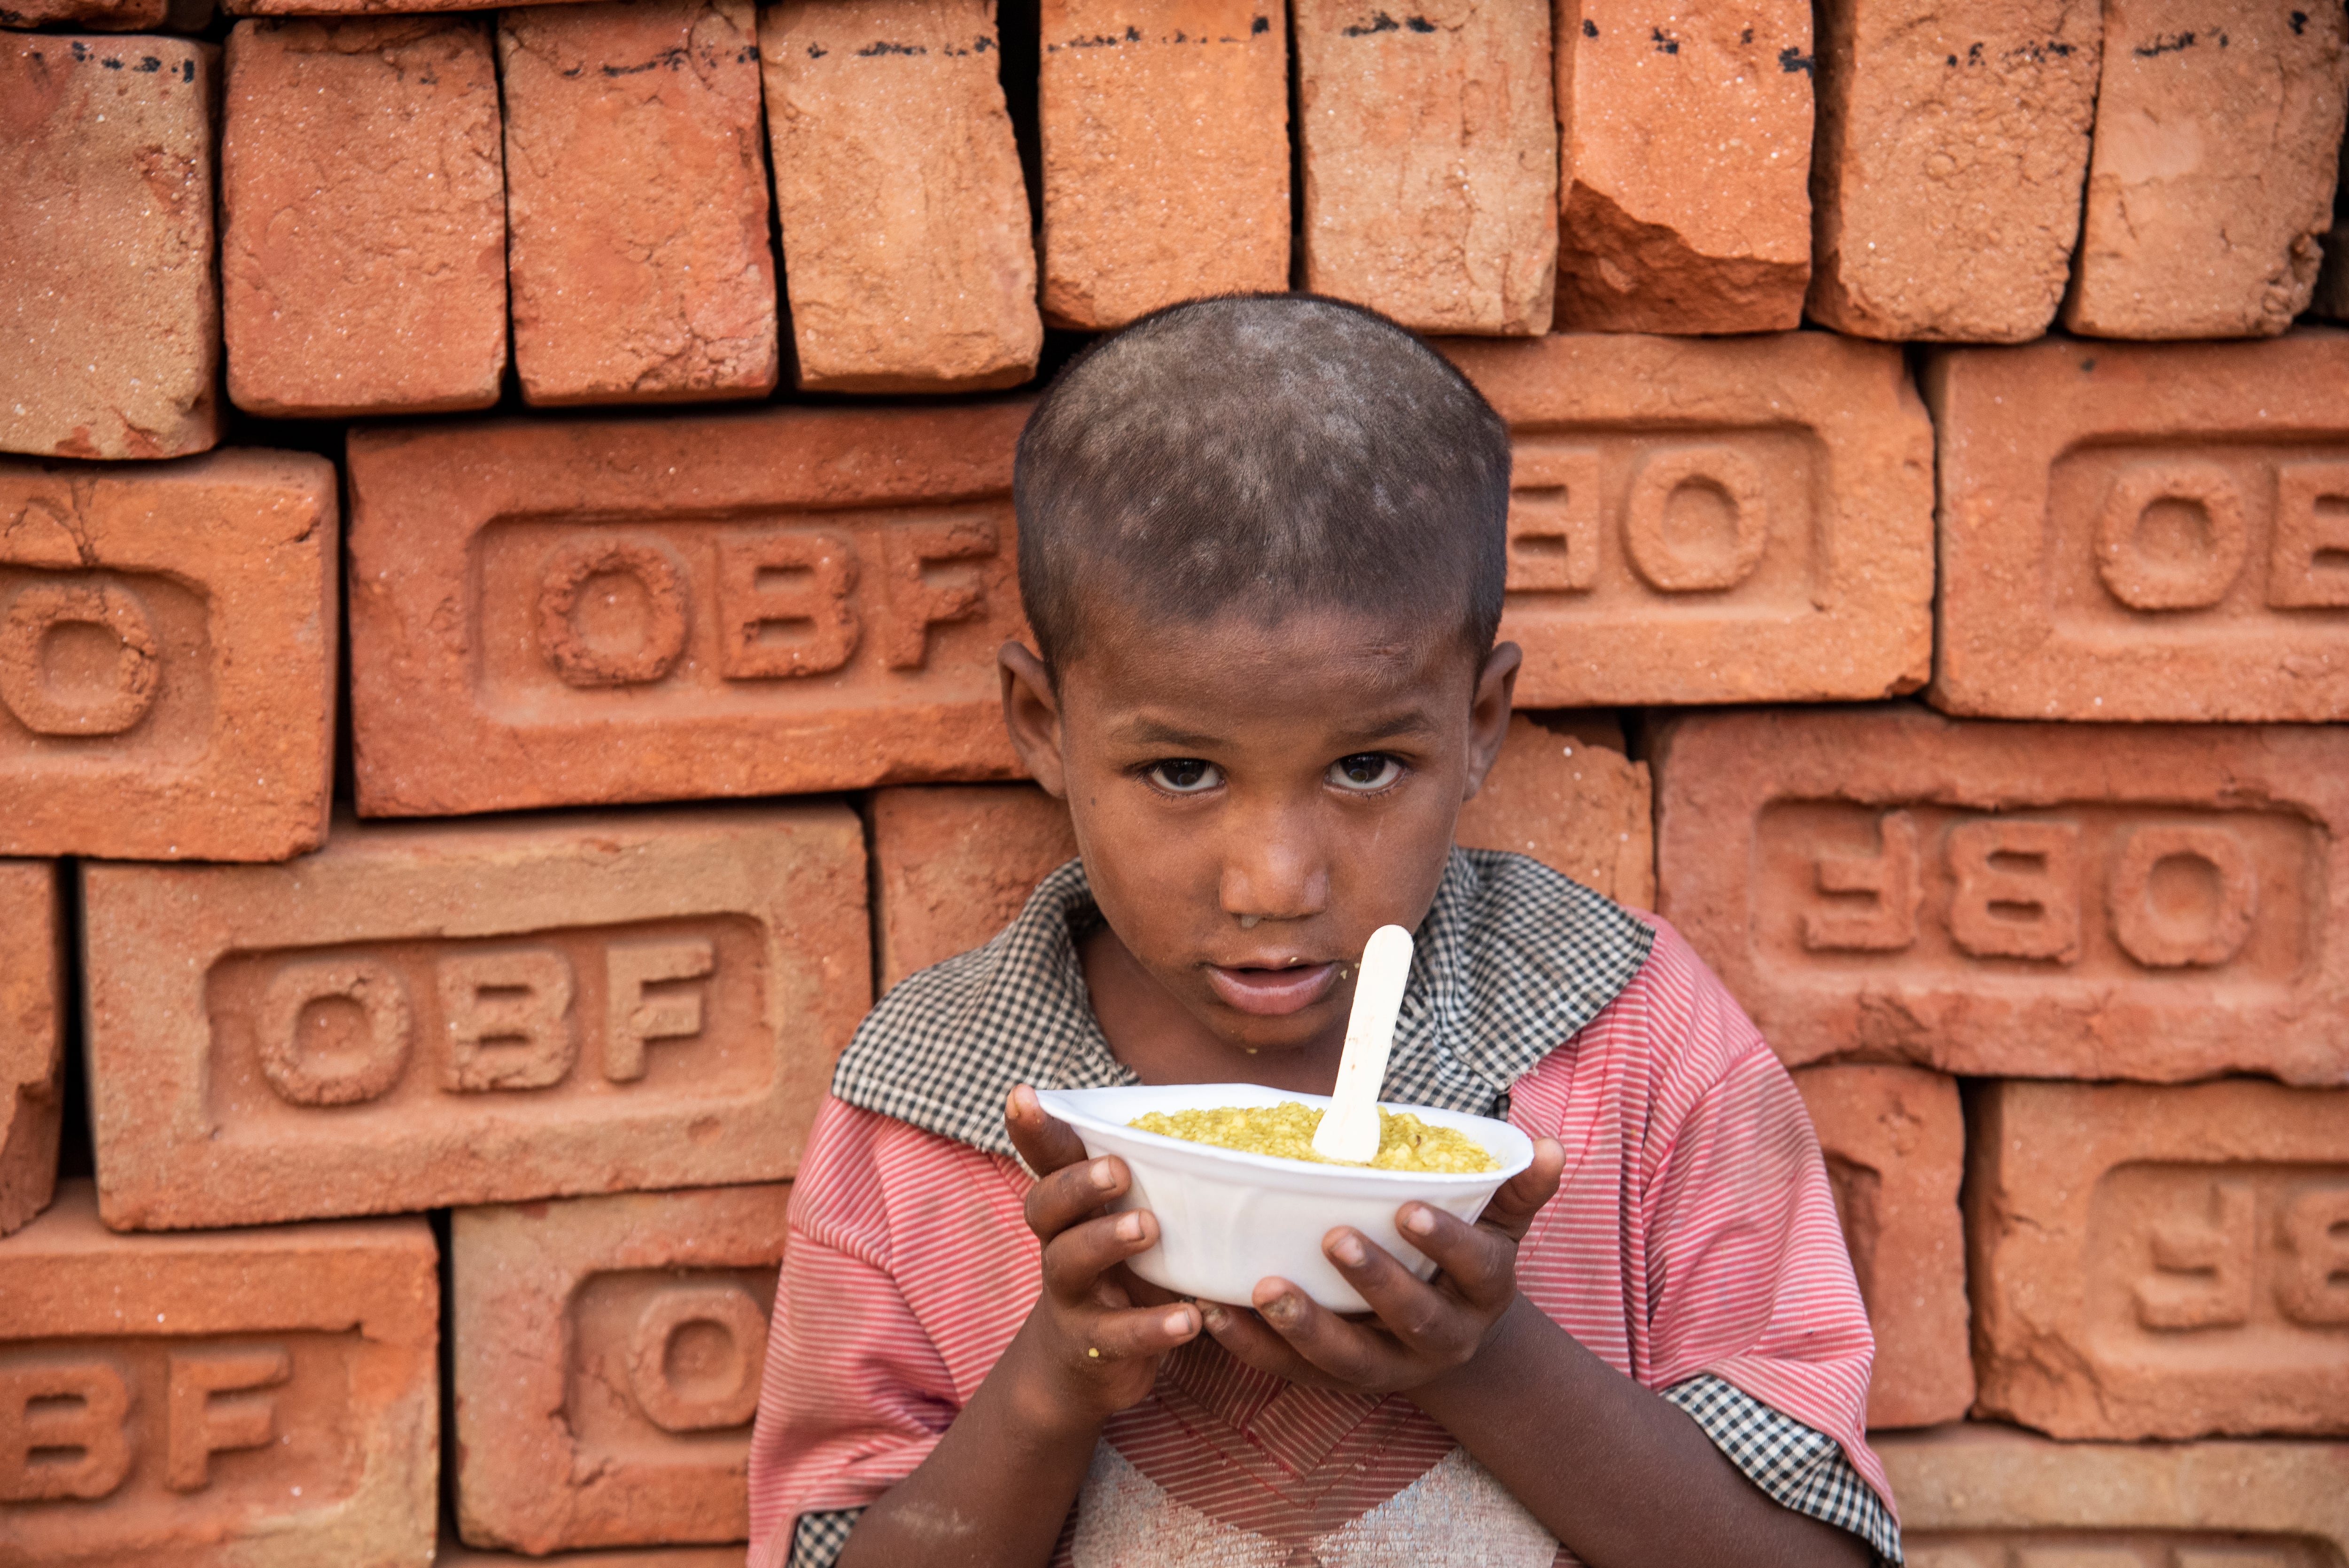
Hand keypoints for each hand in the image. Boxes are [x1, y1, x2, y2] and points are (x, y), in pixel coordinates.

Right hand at [998, 1085, 1201, 1437]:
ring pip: (1068, 1261)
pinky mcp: (1091, 1347)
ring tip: (1148, 1228)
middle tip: (1118, 1169)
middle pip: (1046, 1206)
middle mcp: (1060, 1245)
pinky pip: (1116, 1335)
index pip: (1048, 1161)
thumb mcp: (1129, 1228)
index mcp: (1073, 1209)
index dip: (1034, 1129)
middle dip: (1077, 1183)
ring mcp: (1070, 1297)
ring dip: (1106, 1239)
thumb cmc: (1122, 1277)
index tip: (1022, 1093)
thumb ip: (1157, 1186)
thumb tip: (1231, 1122)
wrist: (1081, 1372)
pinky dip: (1152, 1326)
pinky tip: (1190, 1319)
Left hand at [1201, 1136, 1565, 1396]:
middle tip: (1333, 1239)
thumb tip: (1547, 1145)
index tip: (1409, 1209)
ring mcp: (1391, 1368)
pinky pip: (1295, 1374)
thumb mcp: (1501, 1223)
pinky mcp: (1340, 1384)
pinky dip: (1254, 1348)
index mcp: (1484, 1292)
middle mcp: (1444, 1338)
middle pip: (1414, 1321)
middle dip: (1376, 1283)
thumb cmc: (1468, 1259)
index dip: (1446, 1242)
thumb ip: (1517, 1186)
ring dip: (1305, 1327)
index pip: (1475, 1269)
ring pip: (1350, 1361)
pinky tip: (1216, 1313)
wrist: (1453, 1337)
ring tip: (1263, 1286)